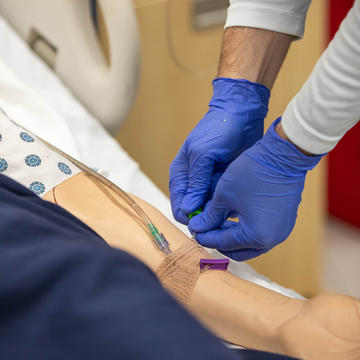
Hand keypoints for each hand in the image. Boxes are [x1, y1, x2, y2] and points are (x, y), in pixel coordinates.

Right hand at [169, 78, 269, 223]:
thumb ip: (195, 181)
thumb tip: (188, 208)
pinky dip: (229, 207)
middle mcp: (194, 182)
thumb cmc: (218, 129)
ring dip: (218, 214)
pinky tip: (239, 208)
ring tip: (231, 216)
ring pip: (210, 209)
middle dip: (205, 218)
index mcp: (181, 174)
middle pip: (195, 210)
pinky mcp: (226, 183)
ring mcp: (210, 183)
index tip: (202, 224)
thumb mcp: (202, 154)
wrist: (242, 114)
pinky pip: (224, 201)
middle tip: (219, 222)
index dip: (188, 216)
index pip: (179, 204)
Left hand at [188, 118, 324, 260]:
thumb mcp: (224, 196)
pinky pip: (261, 233)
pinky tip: (234, 217)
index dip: (205, 237)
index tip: (194, 230)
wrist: (284, 155)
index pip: (223, 243)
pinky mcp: (285, 221)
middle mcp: (271, 239)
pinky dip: (246, 230)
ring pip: (250, 243)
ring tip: (216, 221)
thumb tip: (197, 228)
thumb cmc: (253, 173)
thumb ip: (209, 216)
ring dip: (232, 236)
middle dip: (219, 240)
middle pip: (238, 250)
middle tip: (204, 229)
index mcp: (256, 236)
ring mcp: (281, 231)